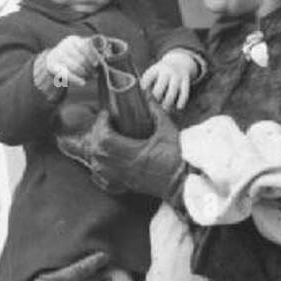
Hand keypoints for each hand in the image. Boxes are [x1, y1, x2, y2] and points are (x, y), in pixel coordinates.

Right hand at [38, 35, 97, 92]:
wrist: (53, 61)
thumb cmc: (73, 56)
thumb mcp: (81, 50)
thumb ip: (94, 49)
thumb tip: (107, 52)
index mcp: (72, 40)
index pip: (84, 47)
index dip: (92, 56)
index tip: (97, 64)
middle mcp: (63, 46)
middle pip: (81, 58)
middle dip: (90, 68)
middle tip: (96, 75)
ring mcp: (57, 55)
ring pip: (75, 67)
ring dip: (85, 74)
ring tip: (90, 77)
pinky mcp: (52, 66)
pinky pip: (66, 74)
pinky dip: (75, 79)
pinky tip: (82, 83)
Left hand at [58, 102, 186, 203]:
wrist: (186, 181)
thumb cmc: (178, 156)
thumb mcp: (167, 129)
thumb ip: (154, 110)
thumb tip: (146, 93)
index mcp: (134, 153)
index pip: (106, 138)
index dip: (102, 124)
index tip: (106, 115)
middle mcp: (125, 168)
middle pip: (97, 152)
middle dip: (96, 135)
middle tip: (103, 125)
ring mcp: (125, 179)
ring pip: (98, 168)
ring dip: (95, 152)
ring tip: (100, 140)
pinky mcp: (128, 187)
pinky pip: (105, 182)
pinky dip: (99, 172)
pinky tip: (101, 163)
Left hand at [140, 49, 198, 111]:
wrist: (180, 62)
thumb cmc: (162, 73)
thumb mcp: (154, 72)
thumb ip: (148, 83)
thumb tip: (146, 100)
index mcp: (156, 68)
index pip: (148, 77)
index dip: (144, 86)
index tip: (143, 92)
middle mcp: (167, 71)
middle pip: (160, 86)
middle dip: (156, 96)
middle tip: (155, 102)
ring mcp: (177, 76)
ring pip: (172, 92)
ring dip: (167, 102)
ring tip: (165, 108)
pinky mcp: (186, 81)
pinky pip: (184, 93)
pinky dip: (181, 101)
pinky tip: (178, 107)